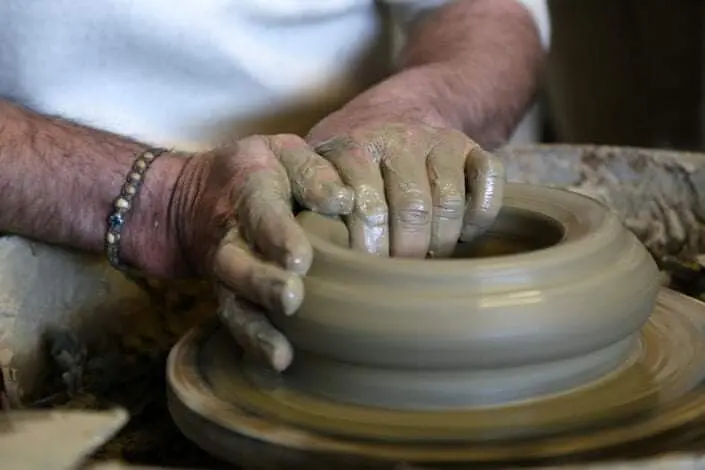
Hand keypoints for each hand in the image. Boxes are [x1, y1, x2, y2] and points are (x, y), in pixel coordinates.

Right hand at [166, 135, 353, 370]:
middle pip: (237, 264)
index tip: (299, 258)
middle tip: (290, 298)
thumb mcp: (283, 151)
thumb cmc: (258, 171)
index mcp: (249, 191)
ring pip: (232, 302)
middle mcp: (231, 235)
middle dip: (261, 284)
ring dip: (255, 327)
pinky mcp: (230, 295)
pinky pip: (235, 321)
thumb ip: (312, 170)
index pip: (261, 212)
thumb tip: (343, 199)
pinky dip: (253, 344)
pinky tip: (278, 363)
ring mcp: (226, 271)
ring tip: (281, 352)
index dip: (277, 235)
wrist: (194, 199)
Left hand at [307, 101, 505, 257]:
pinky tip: (465, 231)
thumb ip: (308, 202)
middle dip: (406, 252)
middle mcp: (397, 138)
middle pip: (412, 209)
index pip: (366, 206)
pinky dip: (482, 213)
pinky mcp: (471, 145)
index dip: (369, 247)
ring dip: (442, 241)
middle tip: (397, 274)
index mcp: (352, 147)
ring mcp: (437, 140)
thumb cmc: (349, 160)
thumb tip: (300, 253)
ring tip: (425, 258)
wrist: (399, 110)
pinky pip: (489, 179)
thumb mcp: (318, 170)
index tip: (365, 268)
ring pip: (450, 202)